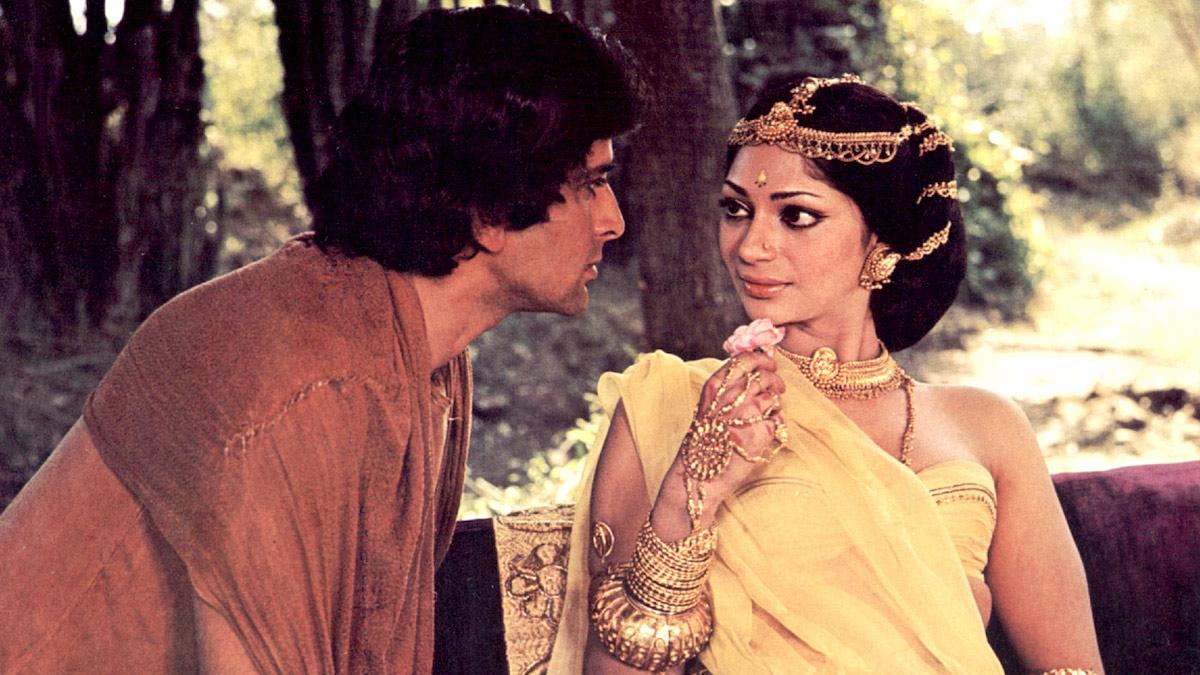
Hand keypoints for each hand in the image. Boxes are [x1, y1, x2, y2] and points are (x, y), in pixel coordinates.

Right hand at [661, 351, 786, 528]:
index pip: (744, 359)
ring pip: (773, 396)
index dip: (761, 358)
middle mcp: (731, 396)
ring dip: (775, 402)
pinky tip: (764, 434)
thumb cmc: (702, 445)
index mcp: (714, 387)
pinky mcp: (762, 431)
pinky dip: (776, 424)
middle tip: (779, 387)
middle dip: (775, 379)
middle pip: (763, 375)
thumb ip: (726, 391)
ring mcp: (748, 413)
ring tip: (768, 413)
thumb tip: (752, 374)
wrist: (699, 477)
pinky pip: (778, 420)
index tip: (769, 363)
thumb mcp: (707, 410)